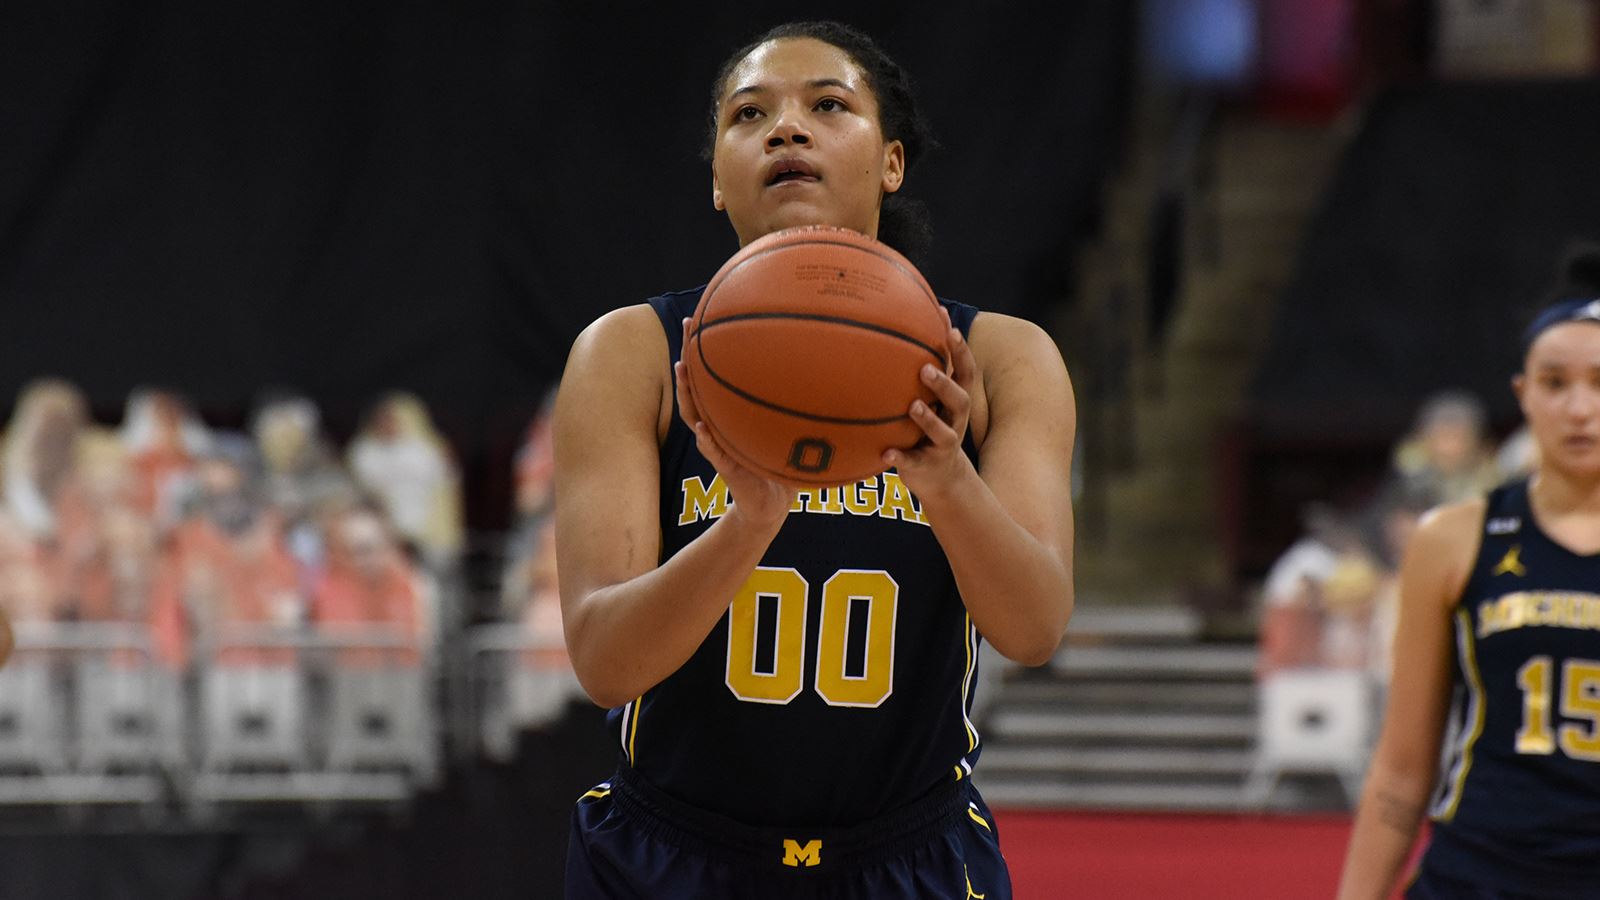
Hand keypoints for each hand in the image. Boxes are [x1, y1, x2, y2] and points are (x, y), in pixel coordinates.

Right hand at [677, 318, 795, 528]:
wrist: (773, 502)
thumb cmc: (779, 458)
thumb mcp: (786, 424)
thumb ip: (795, 399)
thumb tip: (822, 363)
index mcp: (728, 412)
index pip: (711, 373)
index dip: (703, 345)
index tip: (701, 314)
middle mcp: (717, 423)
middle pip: (694, 385)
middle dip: (688, 355)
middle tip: (686, 328)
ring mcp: (717, 445)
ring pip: (693, 415)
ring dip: (686, 392)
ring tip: (682, 368)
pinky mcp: (726, 469)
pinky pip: (713, 452)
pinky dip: (707, 440)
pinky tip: (701, 427)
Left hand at [883, 308, 977, 499]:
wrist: (942, 479)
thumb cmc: (933, 427)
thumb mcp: (936, 401)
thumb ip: (929, 372)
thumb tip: (906, 329)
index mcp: (956, 401)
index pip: (965, 372)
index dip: (961, 351)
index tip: (950, 328)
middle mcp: (955, 421)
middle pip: (959, 400)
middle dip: (944, 384)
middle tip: (925, 369)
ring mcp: (943, 445)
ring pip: (943, 432)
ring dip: (928, 419)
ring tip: (913, 407)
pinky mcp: (926, 465)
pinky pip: (914, 462)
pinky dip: (900, 458)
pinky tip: (885, 454)